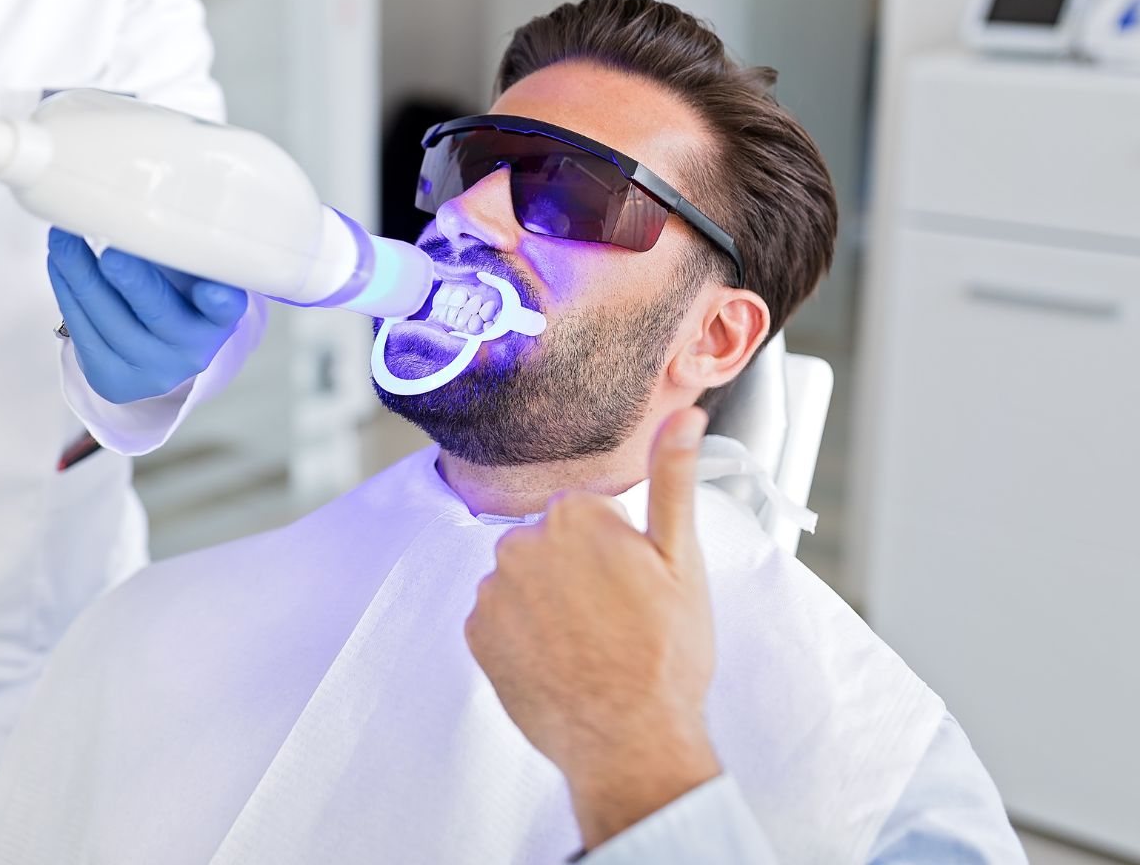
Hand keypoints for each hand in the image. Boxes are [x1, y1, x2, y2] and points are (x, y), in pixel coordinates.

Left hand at [46, 227, 249, 403]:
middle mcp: (192, 350)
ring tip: (63, 239)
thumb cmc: (176, 293)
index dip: (219, 300)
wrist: (158, 349)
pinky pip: (83, 334)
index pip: (226, 308)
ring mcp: (152, 371)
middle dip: (131, 281)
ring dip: (80, 276)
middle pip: (158, 313)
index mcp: (219, 319)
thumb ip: (178, 243)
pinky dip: (66, 292)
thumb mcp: (190, 271)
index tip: (211, 289)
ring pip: (110, 323)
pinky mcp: (113, 380)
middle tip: (111, 251)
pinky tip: (59, 262)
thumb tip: (135, 195)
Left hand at [464, 407, 719, 849]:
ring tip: (588, 645)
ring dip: (547, 603)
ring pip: (522, 581)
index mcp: (571, 516)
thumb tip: (683, 416)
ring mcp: (492, 592)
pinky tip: (557, 661)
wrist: (629, 741)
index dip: (616, 550)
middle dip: (577, 572)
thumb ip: (674, 480)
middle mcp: (519, 543)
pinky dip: (522, 636)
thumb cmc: (665, 654)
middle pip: (549, 543)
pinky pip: (498, 619)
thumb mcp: (681, 561)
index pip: (587, 514)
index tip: (634, 585)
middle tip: (615, 619)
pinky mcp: (475, 635)